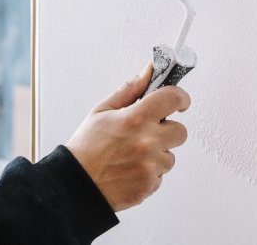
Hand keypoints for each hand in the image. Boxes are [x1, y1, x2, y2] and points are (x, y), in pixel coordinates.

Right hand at [66, 63, 190, 211]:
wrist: (75, 186)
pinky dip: (149, 172)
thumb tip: (149, 71)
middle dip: (168, 130)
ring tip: (132, 155)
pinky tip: (131, 169)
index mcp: (135, 118)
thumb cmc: (86, 148)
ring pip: (170, 155)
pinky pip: (160, 174)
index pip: (173, 98)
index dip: (181, 97)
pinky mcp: (149, 185)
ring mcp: (150, 165)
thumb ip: (130, 89)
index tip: (180, 101)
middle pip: (181, 131)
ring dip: (158, 154)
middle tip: (149, 132)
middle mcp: (147, 141)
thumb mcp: (102, 111)